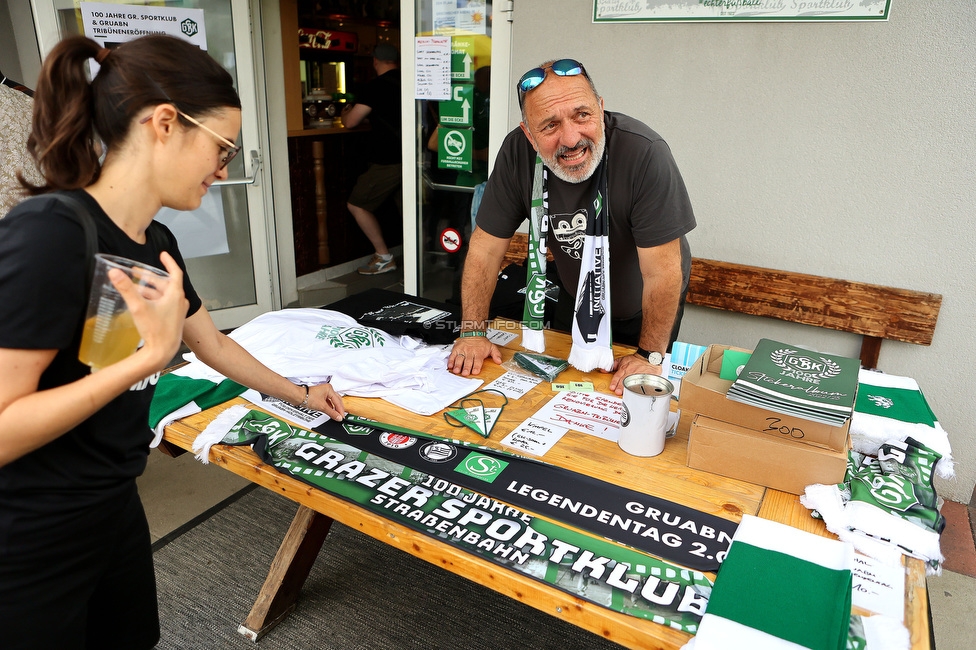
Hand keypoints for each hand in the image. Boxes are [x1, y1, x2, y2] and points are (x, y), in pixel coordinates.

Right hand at [109, 252, 187, 370]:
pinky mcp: (172, 319)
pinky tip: (140, 302)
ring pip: (163, 294)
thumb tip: (114, 272)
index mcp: (175, 294)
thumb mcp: (138, 307)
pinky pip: (163, 303)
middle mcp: (179, 301)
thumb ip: (126, 289)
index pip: (175, 272)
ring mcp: (176, 311)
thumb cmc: (156, 331)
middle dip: (150, 277)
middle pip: (165, 283)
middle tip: (135, 272)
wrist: (163, 352)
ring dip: (149, 288)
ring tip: (134, 286)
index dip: (168, 262)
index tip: (162, 255)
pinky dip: (153, 299)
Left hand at [308, 383, 345, 420]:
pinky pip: (328, 402)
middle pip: (337, 400)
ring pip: (332, 401)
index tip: (341, 416)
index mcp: (329, 389)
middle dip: (339, 408)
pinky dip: (330, 407)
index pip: (338, 401)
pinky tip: (330, 411)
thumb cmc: (307, 397)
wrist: (298, 397)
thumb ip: (332, 413)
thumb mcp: (322, 406)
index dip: (340, 410)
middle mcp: (327, 389)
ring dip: (334, 408)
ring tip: (336, 415)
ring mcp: (323, 393)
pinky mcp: (320, 396)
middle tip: (340, 416)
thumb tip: (338, 417)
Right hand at [448, 337, 500, 375]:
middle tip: (465, 373)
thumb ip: (496, 354)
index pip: (478, 361)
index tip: (475, 371)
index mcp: (479, 352)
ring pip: (460, 359)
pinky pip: (453, 355)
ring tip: (456, 371)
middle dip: (466, 368)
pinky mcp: (456, 349)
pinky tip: (450, 366)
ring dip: (458, 365)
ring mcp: (463, 351)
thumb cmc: (481, 342)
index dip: (476, 366)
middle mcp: (470, 352)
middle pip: (468, 361)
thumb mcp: (492, 347)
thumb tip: (499, 361)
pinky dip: (451, 361)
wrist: (473, 333)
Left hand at [608, 353, 662, 395]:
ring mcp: (638, 376)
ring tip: (627, 394)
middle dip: (621, 386)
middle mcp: (631, 373)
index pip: (618, 376)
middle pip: (625, 380)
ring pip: (634, 383)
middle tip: (618, 392)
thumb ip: (612, 366)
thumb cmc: (635, 360)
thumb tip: (604, 370)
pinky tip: (639, 392)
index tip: (612, 387)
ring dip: (630, 389)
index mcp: (624, 369)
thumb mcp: (622, 360)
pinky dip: (641, 388)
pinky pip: (644, 384)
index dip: (614, 382)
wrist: (647, 357)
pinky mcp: (646, 379)